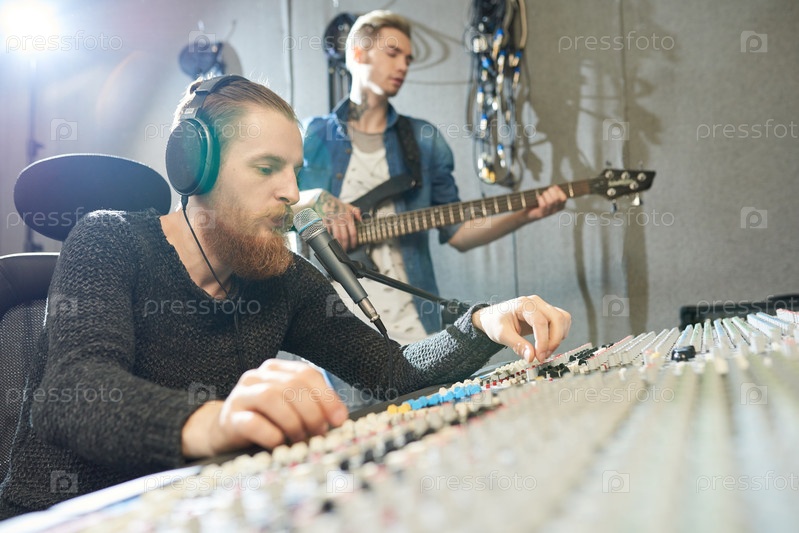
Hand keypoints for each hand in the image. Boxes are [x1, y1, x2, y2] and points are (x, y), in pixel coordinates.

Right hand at [181, 359, 348, 458]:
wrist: (223, 432)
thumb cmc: (264, 420)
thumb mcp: (289, 408)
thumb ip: (311, 406)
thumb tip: (339, 420)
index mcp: (276, 370)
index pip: (307, 374)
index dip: (327, 397)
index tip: (339, 420)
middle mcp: (257, 377)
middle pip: (292, 386)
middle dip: (312, 412)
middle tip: (319, 433)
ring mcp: (241, 396)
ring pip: (272, 398)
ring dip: (293, 422)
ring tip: (300, 439)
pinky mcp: (230, 418)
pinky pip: (252, 423)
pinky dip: (271, 434)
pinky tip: (279, 443)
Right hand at [316, 191, 360, 249]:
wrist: (323, 199)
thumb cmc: (336, 204)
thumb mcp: (348, 206)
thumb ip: (356, 212)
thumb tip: (361, 219)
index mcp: (348, 217)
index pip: (353, 232)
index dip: (353, 241)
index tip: (353, 246)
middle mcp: (341, 219)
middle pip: (344, 236)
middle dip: (345, 245)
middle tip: (345, 250)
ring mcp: (332, 221)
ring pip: (336, 236)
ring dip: (338, 245)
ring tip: (338, 249)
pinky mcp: (324, 222)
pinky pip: (327, 233)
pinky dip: (329, 239)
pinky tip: (330, 242)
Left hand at [472, 295, 570, 362]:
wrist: (493, 316)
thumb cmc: (495, 322)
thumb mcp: (501, 335)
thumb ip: (517, 345)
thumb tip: (531, 357)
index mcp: (523, 305)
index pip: (540, 321)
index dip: (543, 341)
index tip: (539, 356)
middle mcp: (536, 302)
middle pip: (557, 318)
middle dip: (554, 340)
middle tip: (543, 356)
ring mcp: (543, 306)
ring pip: (563, 319)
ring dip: (558, 337)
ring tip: (545, 350)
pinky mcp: (547, 313)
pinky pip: (562, 321)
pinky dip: (560, 333)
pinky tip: (548, 342)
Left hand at [523, 185, 567, 220]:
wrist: (528, 212)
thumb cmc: (538, 201)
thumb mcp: (547, 196)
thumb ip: (552, 192)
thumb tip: (556, 187)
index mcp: (559, 206)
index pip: (564, 198)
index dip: (559, 191)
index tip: (554, 187)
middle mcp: (555, 210)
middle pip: (557, 198)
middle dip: (551, 191)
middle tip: (546, 191)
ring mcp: (548, 213)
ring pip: (551, 201)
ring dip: (545, 194)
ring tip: (541, 194)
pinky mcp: (541, 214)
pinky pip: (544, 205)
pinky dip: (540, 199)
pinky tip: (537, 197)